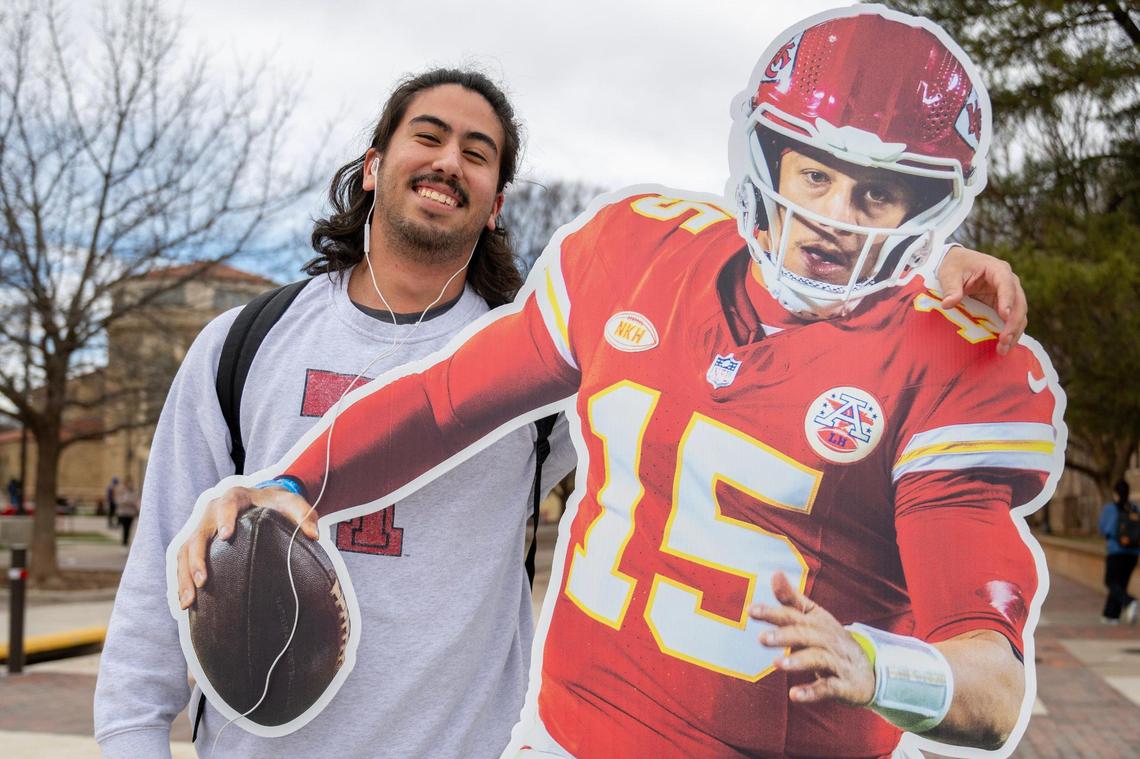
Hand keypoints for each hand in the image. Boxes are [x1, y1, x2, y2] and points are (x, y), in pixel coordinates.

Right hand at [176, 484, 318, 609]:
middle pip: (199, 533)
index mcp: (235, 497)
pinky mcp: (198, 542)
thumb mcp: (293, 503)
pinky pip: (183, 560)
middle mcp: (212, 511)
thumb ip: (304, 515)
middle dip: (198, 557)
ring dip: (185, 576)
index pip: (226, 505)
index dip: (224, 519)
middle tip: (203, 580)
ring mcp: (202, 527)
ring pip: (186, 550)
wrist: (263, 500)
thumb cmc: (277, 503)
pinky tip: (187, 603)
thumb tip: (314, 535)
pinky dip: (183, 580)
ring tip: (188, 602)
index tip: (226, 536)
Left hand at [749, 572, 874, 705]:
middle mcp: (827, 639)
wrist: (871, 671)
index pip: (793, 614)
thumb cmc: (832, 640)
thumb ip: (792, 599)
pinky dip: (812, 691)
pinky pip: (828, 688)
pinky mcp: (843, 684)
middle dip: (783, 635)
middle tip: (761, 638)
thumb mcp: (814, 617)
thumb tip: (775, 573)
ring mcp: (836, 662)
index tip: (750, 610)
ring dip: (798, 660)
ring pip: (817, 659)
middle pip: (804, 635)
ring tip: (777, 664)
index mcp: (817, 622)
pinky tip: (794, 695)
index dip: (772, 612)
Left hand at [937, 244, 1026, 355]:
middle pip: (1018, 303)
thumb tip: (948, 304)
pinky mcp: (1003, 305)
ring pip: (1019, 314)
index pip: (1006, 284)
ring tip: (1003, 349)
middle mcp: (1009, 282)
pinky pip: (1011, 320)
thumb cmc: (955, 265)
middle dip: (1013, 323)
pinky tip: (1003, 347)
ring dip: (1014, 332)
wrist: (958, 263)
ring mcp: (1008, 294)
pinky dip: (1009, 333)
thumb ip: (951, 287)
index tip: (1004, 316)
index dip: (1007, 300)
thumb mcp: (949, 273)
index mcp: (997, 269)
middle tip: (1004, 340)